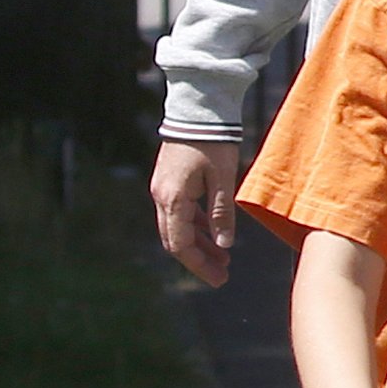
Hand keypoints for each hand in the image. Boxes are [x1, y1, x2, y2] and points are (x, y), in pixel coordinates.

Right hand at [152, 137, 243, 285]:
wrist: (197, 110)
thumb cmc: (214, 143)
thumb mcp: (223, 179)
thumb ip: (222, 213)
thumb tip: (225, 245)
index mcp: (172, 199)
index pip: (181, 243)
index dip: (200, 264)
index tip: (220, 277)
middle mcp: (161, 197)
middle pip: (176, 240)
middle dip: (199, 260)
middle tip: (223, 275)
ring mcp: (163, 189)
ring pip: (177, 227)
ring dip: (199, 244)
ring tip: (223, 259)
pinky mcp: (170, 182)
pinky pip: (180, 213)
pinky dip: (196, 226)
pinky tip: (214, 234)